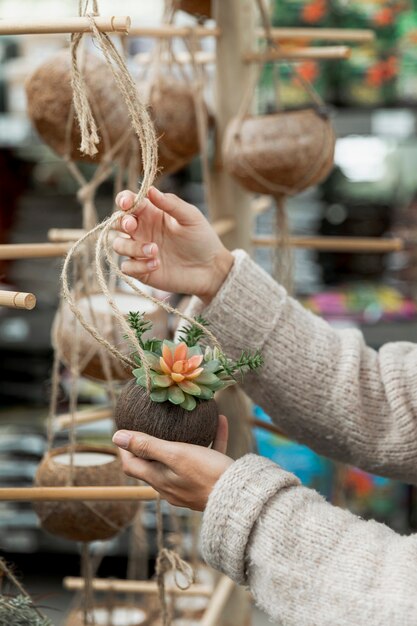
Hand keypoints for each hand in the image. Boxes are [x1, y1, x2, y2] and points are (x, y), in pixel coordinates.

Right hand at [112, 187, 233, 304]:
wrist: (211, 269)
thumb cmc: (202, 239)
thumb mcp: (191, 217)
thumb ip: (171, 203)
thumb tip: (150, 189)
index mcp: (151, 214)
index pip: (128, 202)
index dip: (123, 200)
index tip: (127, 203)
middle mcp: (142, 231)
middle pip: (116, 223)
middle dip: (120, 223)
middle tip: (133, 226)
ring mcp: (139, 251)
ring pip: (118, 245)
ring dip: (132, 247)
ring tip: (156, 250)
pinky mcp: (142, 271)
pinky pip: (126, 267)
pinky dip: (138, 266)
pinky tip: (156, 265)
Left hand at [112, 415, 232, 510]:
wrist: (240, 498)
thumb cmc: (206, 474)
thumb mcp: (175, 454)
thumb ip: (147, 445)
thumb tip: (116, 436)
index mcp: (158, 479)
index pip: (131, 465)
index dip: (125, 449)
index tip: (126, 430)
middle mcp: (170, 486)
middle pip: (152, 464)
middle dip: (150, 444)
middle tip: (152, 423)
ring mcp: (189, 486)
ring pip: (180, 460)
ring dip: (181, 441)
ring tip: (187, 422)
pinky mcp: (208, 483)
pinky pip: (206, 457)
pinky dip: (210, 441)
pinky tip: (221, 422)